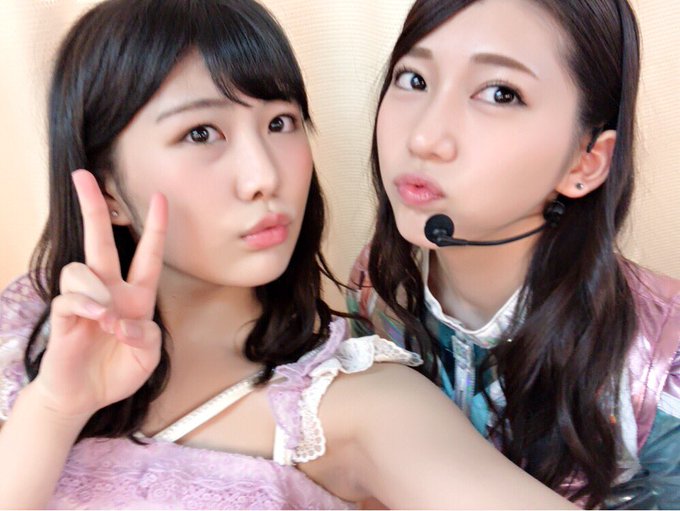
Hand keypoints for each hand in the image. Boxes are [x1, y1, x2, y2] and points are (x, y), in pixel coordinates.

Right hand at [31, 169, 167, 419]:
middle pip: (99, 240)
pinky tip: (95, 320)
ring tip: (105, 319)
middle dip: (92, 207)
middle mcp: (109, 291)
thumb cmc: (118, 371)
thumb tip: (119, 318)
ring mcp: (84, 301)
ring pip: (82, 269)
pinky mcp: (63, 315)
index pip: (148, 254)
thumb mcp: (148, 355)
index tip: (161, 197)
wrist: (85, 396)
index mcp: (137, 296)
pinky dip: (85, 306)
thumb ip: (146, 335)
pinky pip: (69, 296)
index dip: (155, 227)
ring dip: (97, 290)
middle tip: (82, 176)